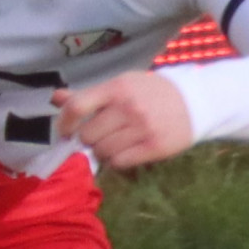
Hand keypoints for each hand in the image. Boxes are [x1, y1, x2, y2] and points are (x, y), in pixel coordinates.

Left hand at [54, 69, 193, 169]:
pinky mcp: (153, 147)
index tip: (65, 132)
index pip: (77, 106)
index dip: (64, 123)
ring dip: (103, 151)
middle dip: (89, 139)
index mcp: (116, 88)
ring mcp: (141, 128)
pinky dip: (117, 160)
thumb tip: (55, 98)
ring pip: (103, 151)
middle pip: (88, 135)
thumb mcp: (121, 85)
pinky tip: (126, 151)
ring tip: (115, 142)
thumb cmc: (151, 92)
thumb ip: (89, 95)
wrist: (193, 102)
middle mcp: (127, 107)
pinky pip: (119, 162)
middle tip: (100, 136)